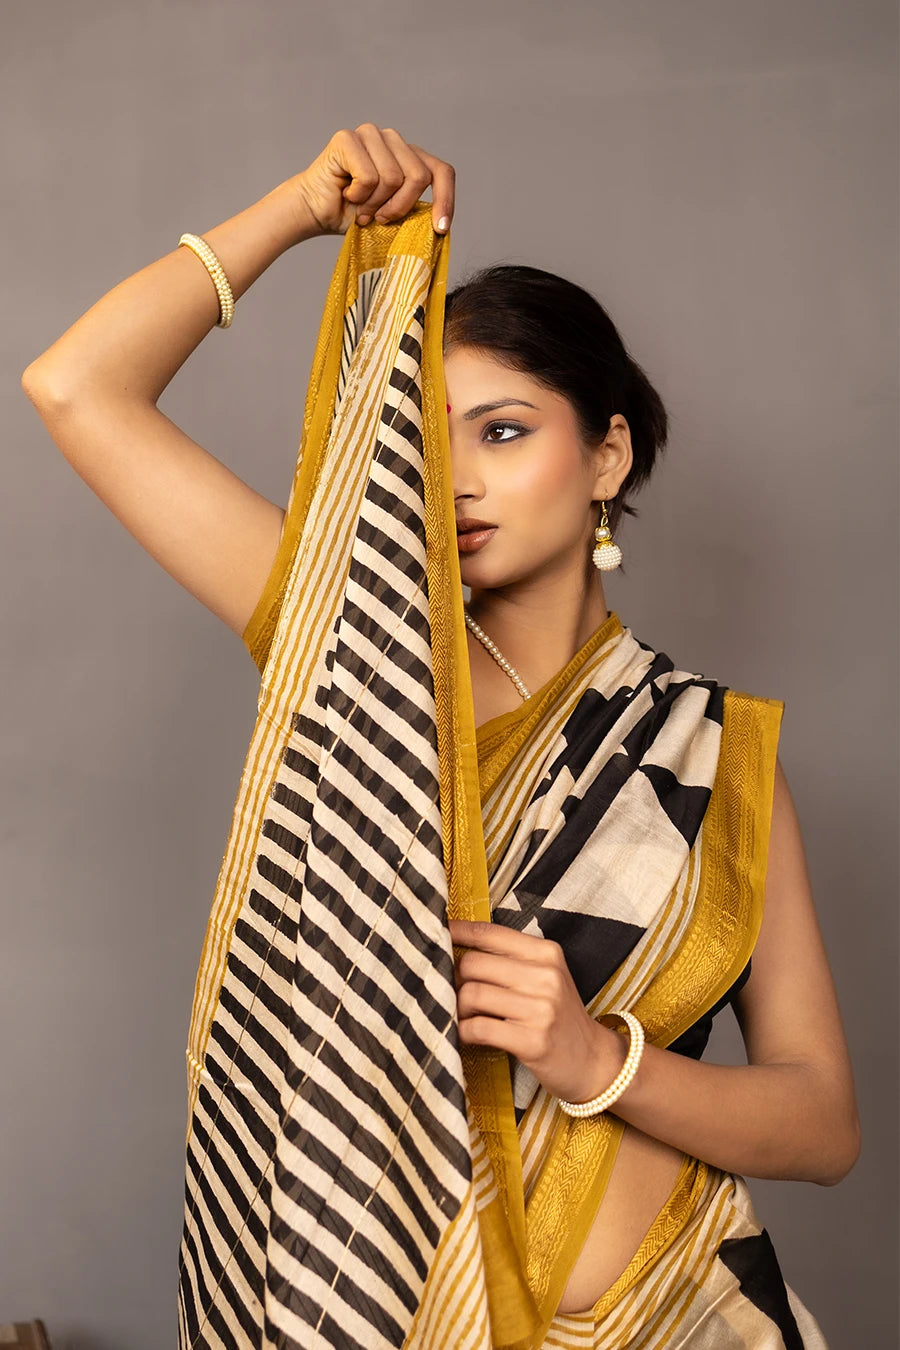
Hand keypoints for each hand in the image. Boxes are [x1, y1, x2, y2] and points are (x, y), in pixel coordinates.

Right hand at [289, 124, 455, 237]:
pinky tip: (347, 193)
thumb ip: (415, 211)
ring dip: (375, 204)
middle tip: (379, 218)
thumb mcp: (393, 215)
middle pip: (418, 177)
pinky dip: (358, 195)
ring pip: (393, 178)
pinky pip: (369, 177)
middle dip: (400, 207)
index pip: (441, 171)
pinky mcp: (348, 138)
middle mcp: (392, 139)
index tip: (441, 228)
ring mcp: (370, 134)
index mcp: (408, 156)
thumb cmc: (352, 214)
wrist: (315, 212)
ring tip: (361, 207)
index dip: (445, 200)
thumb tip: (440, 226)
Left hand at [449, 919, 624, 1103]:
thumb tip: (458, 951)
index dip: (458, 932)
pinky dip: (464, 1032)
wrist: (593, 1060)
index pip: (491, 934)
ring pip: (472, 995)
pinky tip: (466, 1034)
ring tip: (460, 1016)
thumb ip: (511, 961)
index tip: (438, 933)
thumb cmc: (559, 1016)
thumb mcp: (545, 978)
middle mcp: (545, 976)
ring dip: (457, 1008)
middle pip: (473, 963)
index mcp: (546, 953)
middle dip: (454, 979)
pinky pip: (479, 1028)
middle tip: (451, 992)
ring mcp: (541, 1008)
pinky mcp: (532, 1040)